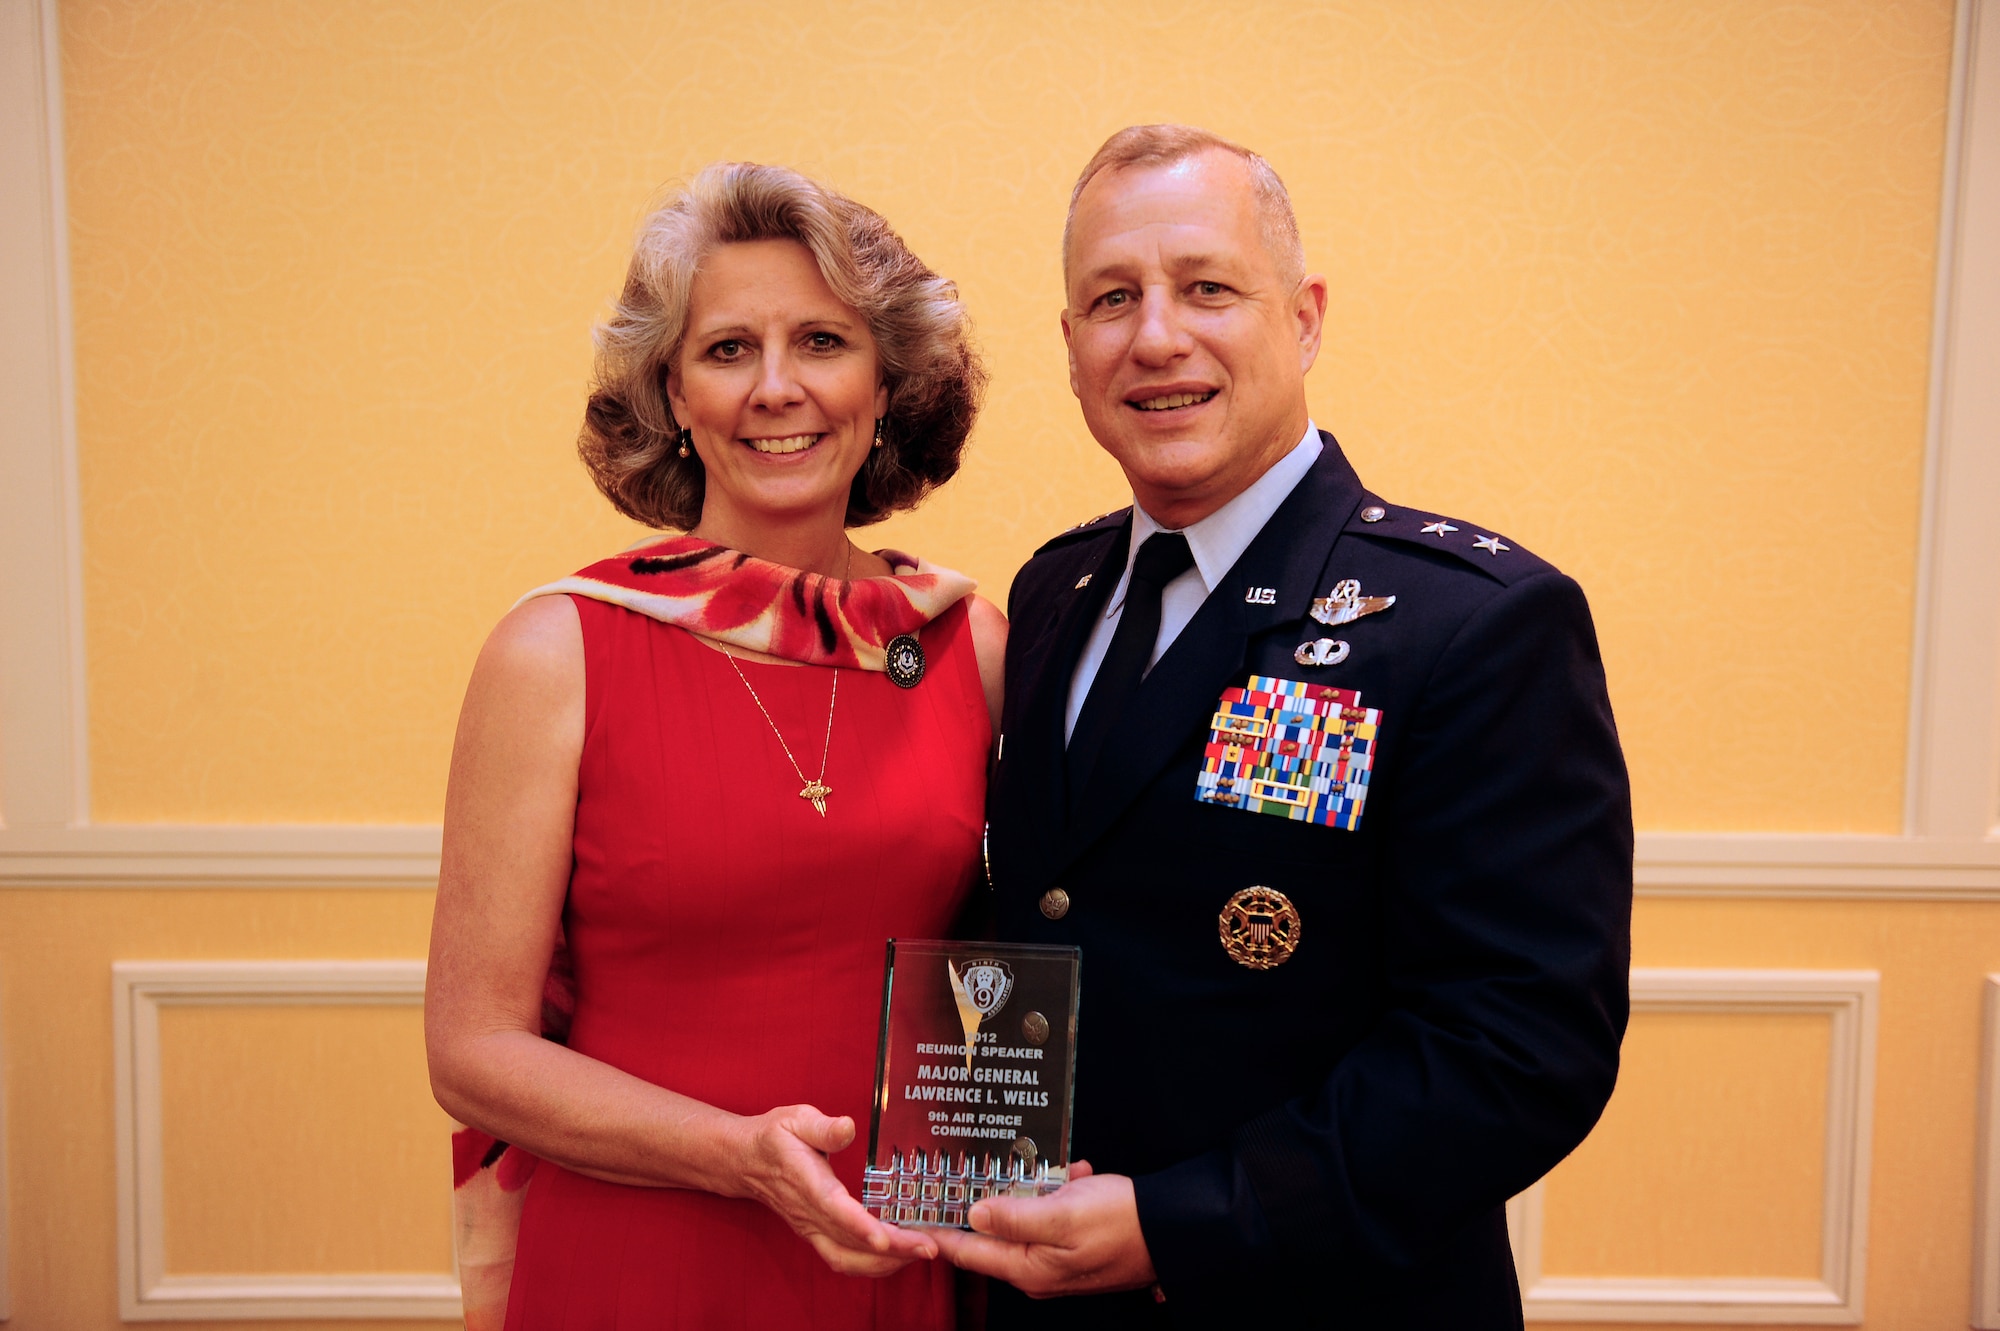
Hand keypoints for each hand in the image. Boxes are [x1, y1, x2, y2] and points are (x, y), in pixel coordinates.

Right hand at [735, 1104, 938, 1276]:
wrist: (745, 1160)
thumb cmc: (774, 1136)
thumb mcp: (796, 1118)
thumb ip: (822, 1127)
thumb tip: (847, 1127)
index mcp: (806, 1180)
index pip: (834, 1208)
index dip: (859, 1226)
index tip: (885, 1238)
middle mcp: (809, 1212)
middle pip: (850, 1240)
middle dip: (892, 1248)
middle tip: (928, 1246)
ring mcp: (811, 1228)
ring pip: (848, 1258)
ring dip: (886, 1262)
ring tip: (921, 1252)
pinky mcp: (816, 1235)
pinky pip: (843, 1260)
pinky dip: (872, 1265)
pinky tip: (898, 1257)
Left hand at [930, 1161, 1156, 1296]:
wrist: (1171, 1229)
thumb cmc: (1120, 1222)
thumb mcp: (1062, 1215)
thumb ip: (1013, 1217)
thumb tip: (973, 1214)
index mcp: (1028, 1267)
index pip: (967, 1251)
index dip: (935, 1232)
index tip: (906, 1218)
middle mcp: (1036, 1269)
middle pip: (992, 1233)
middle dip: (989, 1197)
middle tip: (973, 1167)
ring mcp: (1055, 1258)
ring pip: (1024, 1216)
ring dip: (1034, 1188)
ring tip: (1055, 1171)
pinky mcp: (1073, 1245)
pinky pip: (1052, 1213)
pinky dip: (1060, 1191)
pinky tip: (1076, 1176)